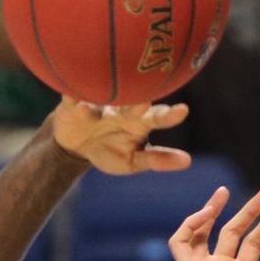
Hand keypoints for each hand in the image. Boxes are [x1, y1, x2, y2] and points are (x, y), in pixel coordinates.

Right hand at [50, 99, 191, 175]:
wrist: (77, 146)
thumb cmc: (110, 150)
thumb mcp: (132, 161)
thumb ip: (157, 160)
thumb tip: (187, 162)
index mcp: (139, 121)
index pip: (157, 117)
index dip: (169, 115)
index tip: (183, 111)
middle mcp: (121, 108)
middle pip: (131, 104)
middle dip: (137, 104)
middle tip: (145, 103)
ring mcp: (97, 104)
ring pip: (102, 99)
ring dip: (104, 100)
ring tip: (105, 106)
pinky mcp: (73, 104)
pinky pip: (72, 99)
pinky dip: (74, 98)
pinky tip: (76, 100)